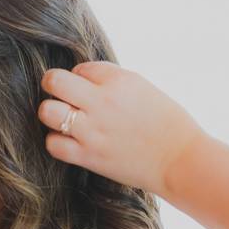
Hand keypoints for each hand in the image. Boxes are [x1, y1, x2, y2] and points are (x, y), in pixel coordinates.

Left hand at [38, 61, 203, 197]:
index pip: (80, 68)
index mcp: (119, 80)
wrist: (181, 160)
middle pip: (54, 81)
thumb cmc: (165, 122)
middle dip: (54, 86)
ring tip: (65, 119)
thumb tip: (79, 78)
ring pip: (47, 111)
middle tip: (64, 96)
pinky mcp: (90, 156)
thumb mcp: (140, 87)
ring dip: (52, 113)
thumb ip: (109, 80)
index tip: (93, 90)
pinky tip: (69, 140)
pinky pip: (53, 144)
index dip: (82, 78)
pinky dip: (56, 141)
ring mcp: (93, 130)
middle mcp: (102, 101)